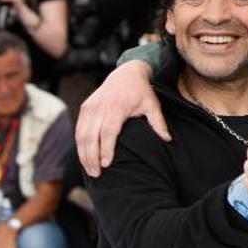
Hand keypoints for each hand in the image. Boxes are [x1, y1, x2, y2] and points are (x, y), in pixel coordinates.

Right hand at [76, 60, 168, 176]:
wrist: (126, 73)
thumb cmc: (141, 91)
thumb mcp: (152, 104)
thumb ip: (158, 123)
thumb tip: (168, 140)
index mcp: (116, 107)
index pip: (108, 132)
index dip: (106, 149)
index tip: (107, 164)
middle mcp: (100, 107)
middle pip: (91, 136)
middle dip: (92, 157)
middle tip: (97, 174)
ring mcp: (90, 107)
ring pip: (82, 135)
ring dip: (84, 154)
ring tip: (90, 170)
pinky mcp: (85, 108)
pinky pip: (79, 129)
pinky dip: (80, 145)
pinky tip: (85, 157)